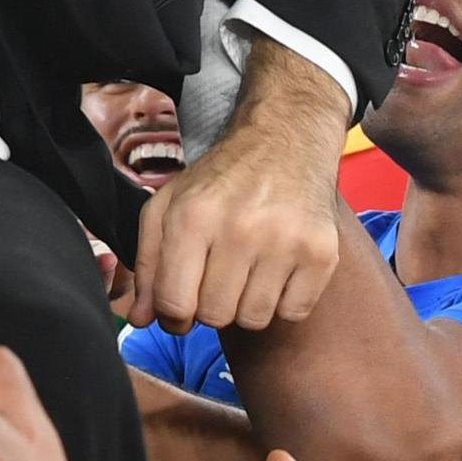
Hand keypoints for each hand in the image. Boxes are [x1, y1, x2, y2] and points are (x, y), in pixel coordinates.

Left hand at [135, 47, 343, 334]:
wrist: (286, 140)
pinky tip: (279, 268)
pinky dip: (284, 300)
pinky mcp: (321, 253)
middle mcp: (240, 228)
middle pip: (215, 316)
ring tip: (250, 268)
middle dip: (212, 304)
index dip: (173, 315)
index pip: (175, 303)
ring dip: (248, 304)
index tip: (183, 303)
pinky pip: (294, 312)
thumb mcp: (168, 206)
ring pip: (255, 319)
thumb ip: (148, 264)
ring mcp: (285, 242)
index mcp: (192, 216)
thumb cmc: (219, 180)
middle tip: (220, 275)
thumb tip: (140, 320)